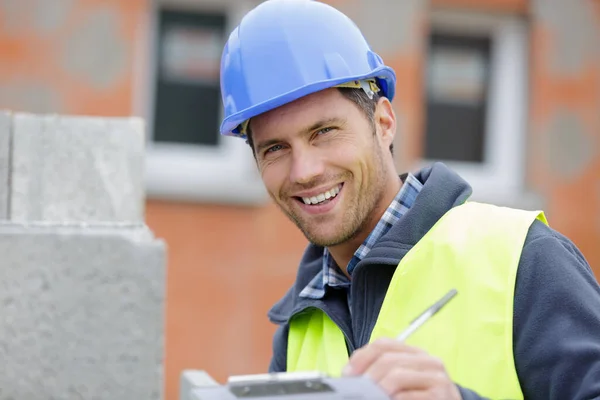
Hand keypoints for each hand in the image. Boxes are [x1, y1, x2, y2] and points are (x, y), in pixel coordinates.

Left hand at [342, 337, 460, 399]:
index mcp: (415, 353)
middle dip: (367, 376)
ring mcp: (437, 378)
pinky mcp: (441, 395)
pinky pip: (407, 396)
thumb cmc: (421, 398)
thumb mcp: (403, 382)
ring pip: (397, 375)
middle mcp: (428, 361)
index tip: (347, 373)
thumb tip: (352, 374)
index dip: (361, 357)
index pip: (384, 344)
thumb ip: (383, 372)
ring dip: (378, 389)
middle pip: (388, 359)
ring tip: (370, 397)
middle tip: (356, 390)